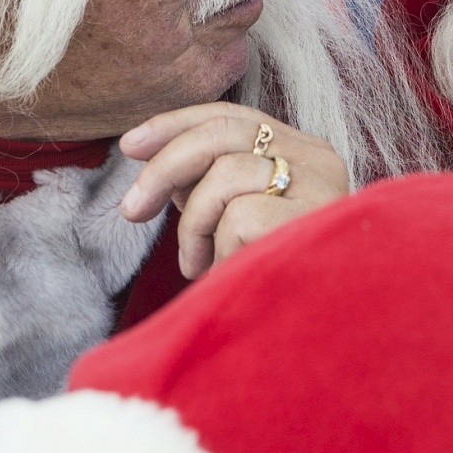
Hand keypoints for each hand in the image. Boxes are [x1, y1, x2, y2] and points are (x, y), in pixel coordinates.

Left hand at [119, 105, 349, 278]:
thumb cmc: (275, 281)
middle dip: (165, 165)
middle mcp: (319, 160)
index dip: (176, 123)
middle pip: (223, 130)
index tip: (129, 143)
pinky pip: (238, 217)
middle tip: (131, 209)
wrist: (322, 338)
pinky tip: (229, 274)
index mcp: (304, 153)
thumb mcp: (243, 223)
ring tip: (197, 264)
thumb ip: (213, 186)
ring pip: (224, 173)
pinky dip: (218, 250)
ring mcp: (320, 187)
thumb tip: (161, 163)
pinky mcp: (312, 219)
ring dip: (193, 225)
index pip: (233, 115)